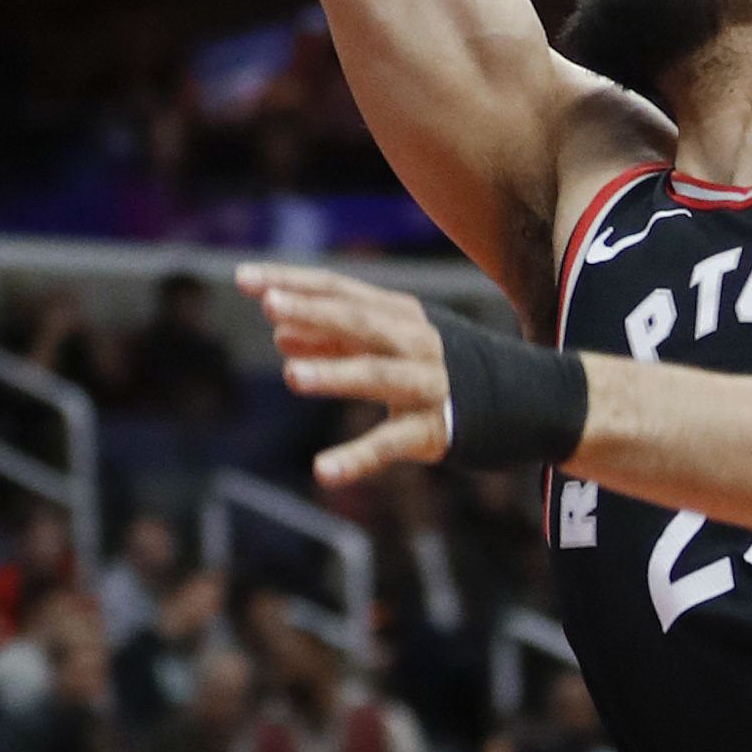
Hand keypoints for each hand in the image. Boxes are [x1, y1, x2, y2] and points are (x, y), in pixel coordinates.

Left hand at [239, 264, 450, 481]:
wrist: (508, 400)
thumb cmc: (427, 365)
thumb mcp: (384, 342)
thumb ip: (331, 337)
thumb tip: (278, 332)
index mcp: (399, 312)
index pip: (339, 290)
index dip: (292, 283)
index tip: (243, 279)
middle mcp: (415, 342)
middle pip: (359, 323)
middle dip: (314, 313)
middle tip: (270, 307)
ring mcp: (425, 384)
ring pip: (377, 375)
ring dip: (334, 373)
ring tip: (291, 375)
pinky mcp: (430, 430)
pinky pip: (388, 444)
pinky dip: (355, 458)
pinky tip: (323, 471)